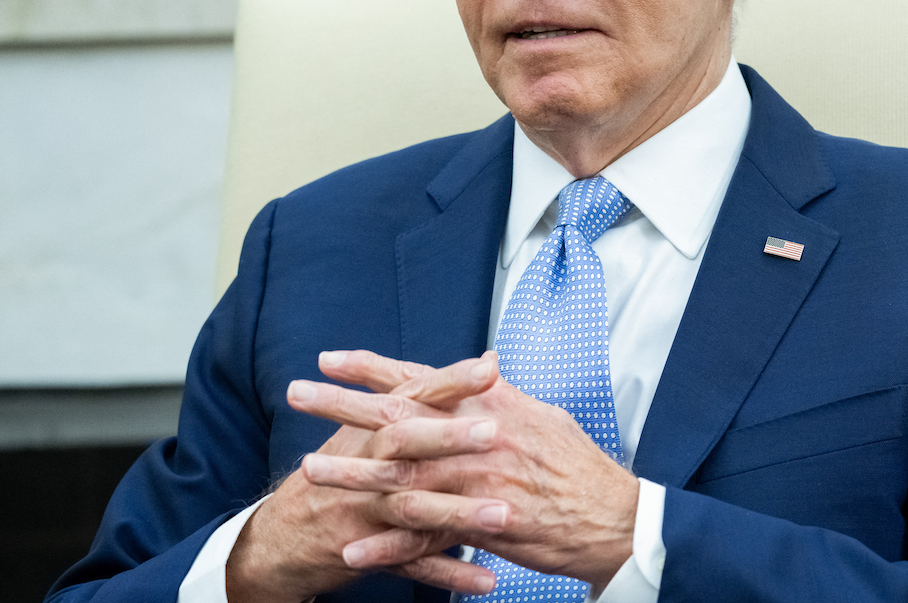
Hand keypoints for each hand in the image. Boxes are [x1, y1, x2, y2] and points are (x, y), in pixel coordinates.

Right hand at [226, 351, 505, 602]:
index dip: (449, 381)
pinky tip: (484, 580)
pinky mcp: (368, 554)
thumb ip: (418, 400)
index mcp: (370, 429)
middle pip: (406, 444)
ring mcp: (365, 511)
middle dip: (450, 437)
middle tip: (493, 431)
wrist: (279, 538)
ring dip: (459, 513)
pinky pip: (412, 564)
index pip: (411, 394)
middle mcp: (365, 465)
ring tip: (502, 515)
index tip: (489, 367)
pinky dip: (448, 574)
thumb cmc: (333, 474)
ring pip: (413, 508)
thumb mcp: (364, 431)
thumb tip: (487, 363)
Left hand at [303, 358, 639, 591]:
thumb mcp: (542, 415)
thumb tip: (481, 369)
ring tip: (308, 471)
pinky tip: (352, 549)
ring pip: (401, 475)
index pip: (420, 377)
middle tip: (295, 394)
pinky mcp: (480, 527)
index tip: (329, 357)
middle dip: (342, 404)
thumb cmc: (579, 466)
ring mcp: (475, 482)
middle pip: (397, 415)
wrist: (612, 517)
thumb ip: (501, 396)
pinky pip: (424, 538)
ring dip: (351, 472)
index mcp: (489, 405)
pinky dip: (387, 545)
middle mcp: (476, 436)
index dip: (372, 367)